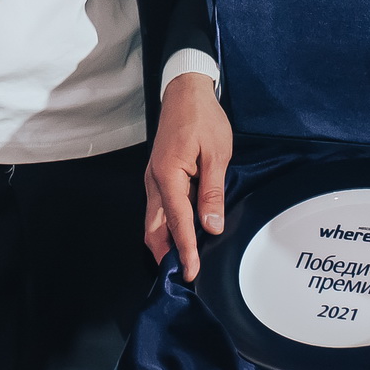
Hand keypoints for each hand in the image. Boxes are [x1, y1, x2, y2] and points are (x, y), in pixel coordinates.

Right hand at [145, 72, 233, 281]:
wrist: (185, 91)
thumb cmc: (202, 118)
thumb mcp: (216, 154)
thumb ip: (212, 192)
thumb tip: (210, 226)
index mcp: (168, 175)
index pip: (177, 222)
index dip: (186, 250)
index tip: (192, 273)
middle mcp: (154, 180)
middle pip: (154, 227)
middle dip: (165, 255)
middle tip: (182, 278)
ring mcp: (153, 178)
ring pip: (153, 220)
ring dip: (164, 243)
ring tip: (182, 263)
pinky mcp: (159, 175)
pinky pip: (159, 208)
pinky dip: (167, 227)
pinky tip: (181, 235)